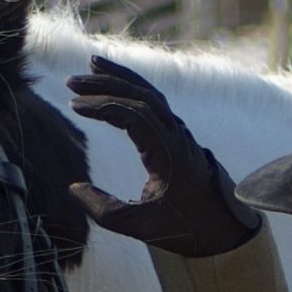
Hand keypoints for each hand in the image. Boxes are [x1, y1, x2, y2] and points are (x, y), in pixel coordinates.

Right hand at [66, 56, 261, 257]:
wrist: (221, 225)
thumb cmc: (183, 227)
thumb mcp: (142, 227)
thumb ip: (105, 210)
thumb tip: (74, 188)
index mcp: (169, 154)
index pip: (135, 116)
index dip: (103, 107)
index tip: (75, 107)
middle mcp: (175, 134)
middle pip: (140, 96)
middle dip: (105, 85)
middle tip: (71, 82)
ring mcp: (177, 130)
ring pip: (148, 93)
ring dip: (119, 78)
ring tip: (91, 64)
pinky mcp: (175, 132)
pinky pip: (153, 100)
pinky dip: (133, 86)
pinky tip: (114, 79)